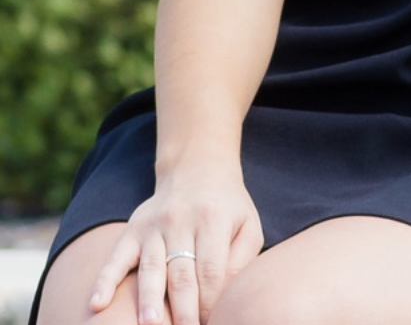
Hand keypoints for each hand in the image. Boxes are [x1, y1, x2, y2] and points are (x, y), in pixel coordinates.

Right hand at [88, 163, 263, 324]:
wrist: (197, 169)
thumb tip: (226, 297)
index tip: (211, 323)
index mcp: (213, 220)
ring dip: (149, 301)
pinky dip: (105, 281)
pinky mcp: (132, 230)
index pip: (211, 270)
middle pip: (181, 274)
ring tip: (149, 324)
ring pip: (150, 269)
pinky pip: (116, 258)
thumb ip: (241, 259)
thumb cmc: (227, 208)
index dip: (211, 302)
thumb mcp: (246, 225)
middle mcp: (181, 221)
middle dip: (183, 311)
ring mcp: (153, 226)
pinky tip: (97, 304)